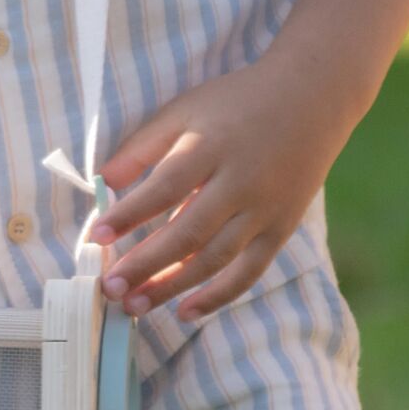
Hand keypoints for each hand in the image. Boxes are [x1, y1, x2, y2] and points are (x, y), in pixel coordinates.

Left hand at [88, 53, 351, 321]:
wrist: (312, 98)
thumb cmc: (237, 103)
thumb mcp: (186, 109)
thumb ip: (144, 145)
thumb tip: (102, 180)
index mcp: (212, 146)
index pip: (165, 187)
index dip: (129, 214)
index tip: (96, 236)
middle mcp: (241, 182)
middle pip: (188, 233)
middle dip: (145, 264)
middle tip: (109, 287)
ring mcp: (264, 210)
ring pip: (216, 259)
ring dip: (173, 287)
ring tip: (135, 305)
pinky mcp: (281, 228)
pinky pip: (249, 271)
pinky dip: (218, 296)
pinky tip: (185, 311)